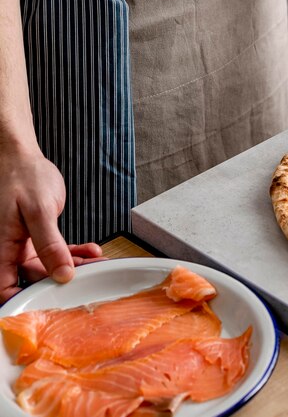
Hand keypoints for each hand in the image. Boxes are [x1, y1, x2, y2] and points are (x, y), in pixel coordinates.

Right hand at [0, 145, 102, 301]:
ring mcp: (23, 245)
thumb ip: (50, 244)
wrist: (23, 158)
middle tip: (92, 279)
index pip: (5, 288)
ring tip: (100, 261)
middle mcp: (9, 250)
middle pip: (34, 279)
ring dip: (75, 265)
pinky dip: (74, 253)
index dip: (23, 303)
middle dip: (64, 280)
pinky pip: (55, 252)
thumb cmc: (23, 177)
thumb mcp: (38, 211)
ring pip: (49, 266)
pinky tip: (92, 251)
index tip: (51, 307)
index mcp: (2, 247)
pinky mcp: (36, 237)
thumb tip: (61, 275)